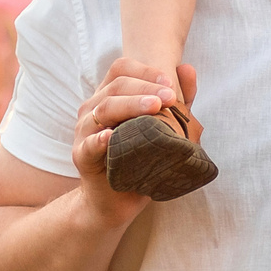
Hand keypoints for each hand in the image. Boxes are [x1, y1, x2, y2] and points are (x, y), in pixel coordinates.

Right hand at [73, 56, 198, 224]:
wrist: (117, 201)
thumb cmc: (140, 160)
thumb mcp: (164, 127)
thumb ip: (178, 99)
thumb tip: (188, 68)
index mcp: (109, 96)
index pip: (121, 69)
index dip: (146, 71)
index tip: (170, 84)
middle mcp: (93, 109)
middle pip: (116, 86)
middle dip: (145, 88)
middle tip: (170, 98)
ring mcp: (84, 132)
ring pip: (104, 109)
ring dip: (130, 105)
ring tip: (154, 108)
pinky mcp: (81, 157)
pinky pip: (89, 144)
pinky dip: (99, 139)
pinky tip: (111, 136)